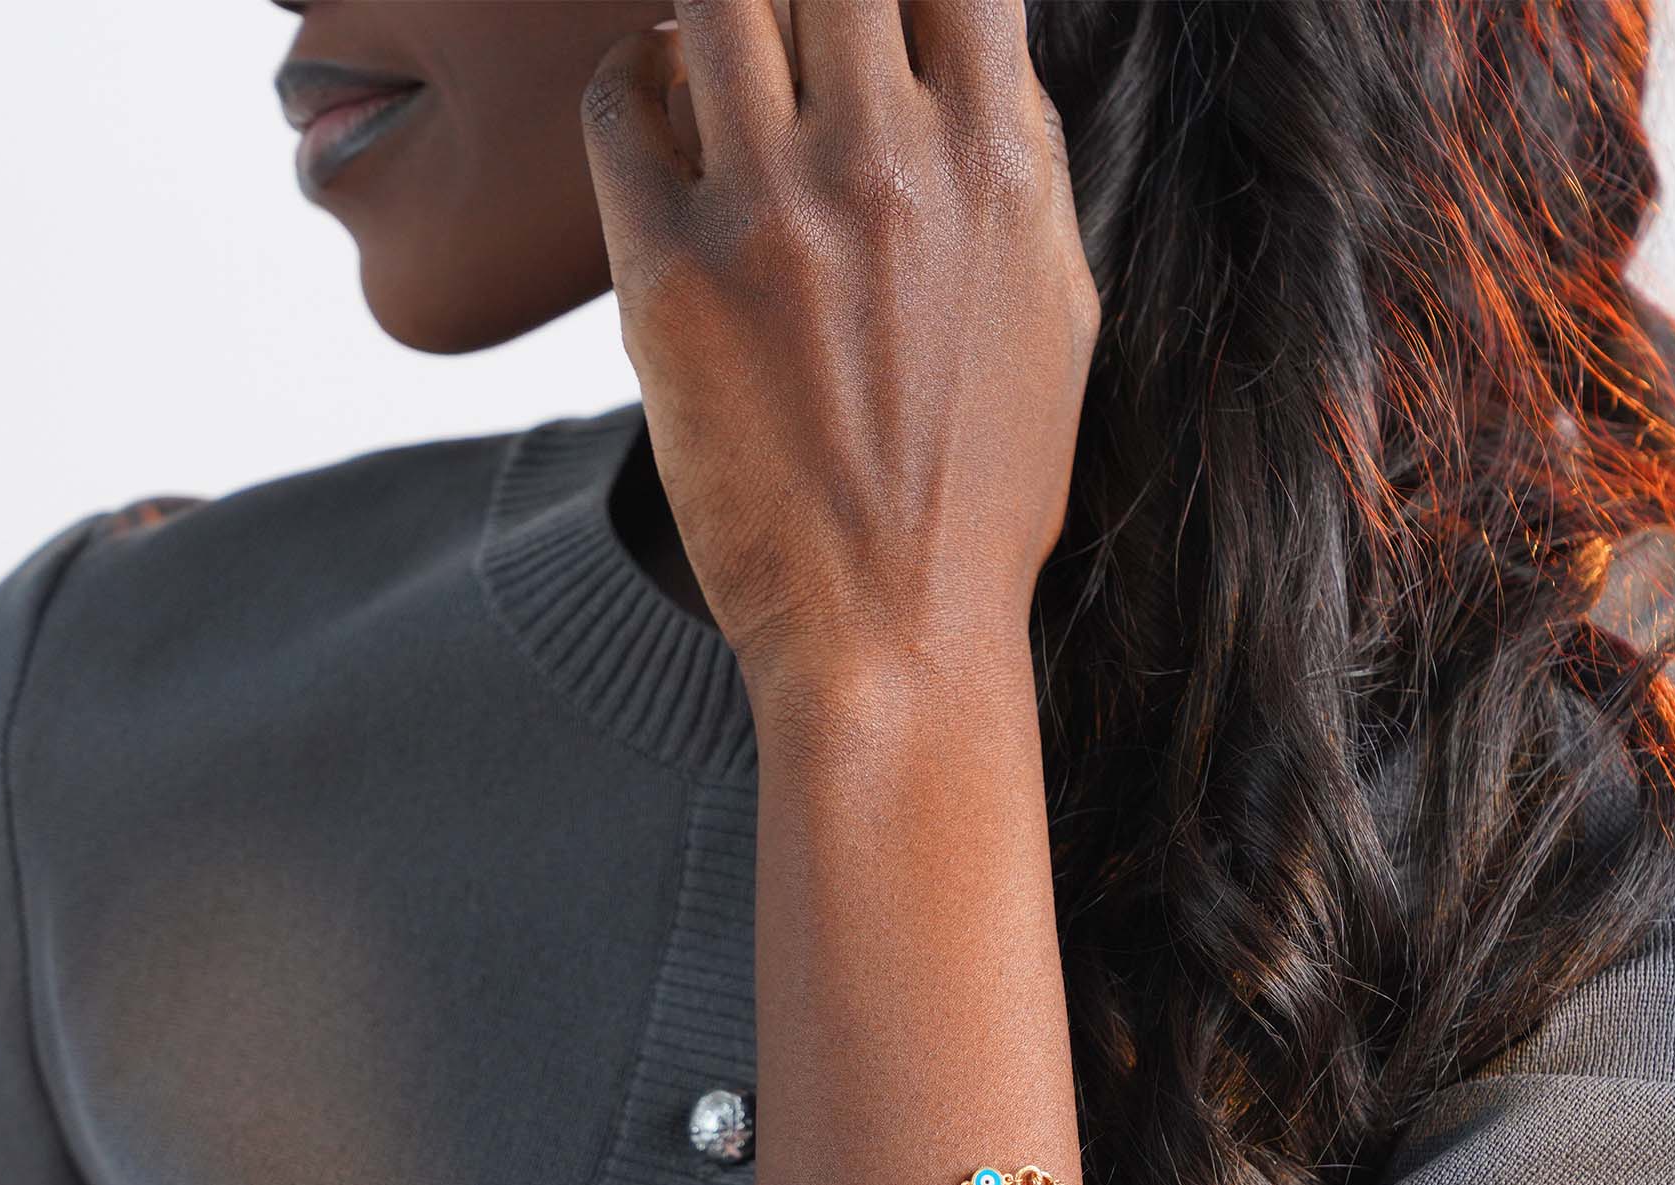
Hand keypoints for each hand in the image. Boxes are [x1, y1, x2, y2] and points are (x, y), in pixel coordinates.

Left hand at [579, 0, 1098, 699]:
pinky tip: (655, 108)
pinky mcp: (667, 277)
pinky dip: (632, 79)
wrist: (893, 632)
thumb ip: (1022, 160)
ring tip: (717, 53)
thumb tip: (981, 47)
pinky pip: (619, 104)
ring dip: (715, 10)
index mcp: (996, 164)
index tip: (882, 9)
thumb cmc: (982, 488)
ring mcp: (769, 214)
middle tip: (788, 34)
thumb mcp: (1056, 312)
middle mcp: (885, 164)